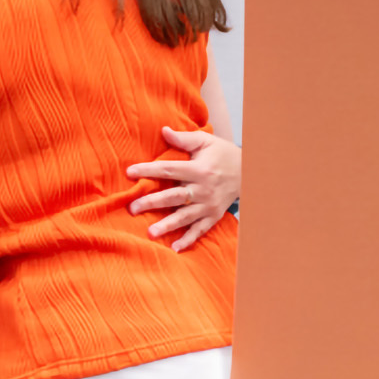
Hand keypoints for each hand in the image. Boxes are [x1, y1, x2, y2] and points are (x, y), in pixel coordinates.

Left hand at [128, 126, 240, 252]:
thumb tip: (163, 130)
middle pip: (174, 196)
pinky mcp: (213, 216)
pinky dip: (188, 239)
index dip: (148, 170)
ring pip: (185, 216)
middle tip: (133, 208)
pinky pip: (200, 230)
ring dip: (167, 225)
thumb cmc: (221, 154)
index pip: (169, 169)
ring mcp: (208, 205)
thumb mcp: (205, 142)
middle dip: (152, 202)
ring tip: (150, 232)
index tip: (129, 173)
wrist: (249, 172)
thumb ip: (184, 138)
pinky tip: (174, 247)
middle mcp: (203, 189)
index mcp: (198, 169)